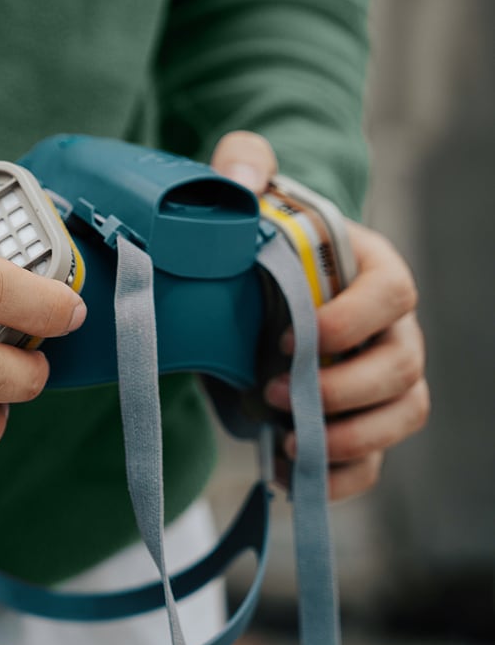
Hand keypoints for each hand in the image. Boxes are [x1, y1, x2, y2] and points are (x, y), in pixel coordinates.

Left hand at [211, 132, 429, 501]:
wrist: (246, 287)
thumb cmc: (258, 238)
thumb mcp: (246, 195)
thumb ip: (243, 166)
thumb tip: (240, 176)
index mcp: (371, 269)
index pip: (393, 294)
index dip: (350, 321)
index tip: (291, 335)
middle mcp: (391, 327)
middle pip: (404, 365)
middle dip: (345, 389)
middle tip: (274, 392)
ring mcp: (381, 378)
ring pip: (402, 415)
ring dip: (350, 437)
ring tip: (289, 442)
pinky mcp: (357, 419)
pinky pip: (373, 459)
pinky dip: (341, 478)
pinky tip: (293, 477)